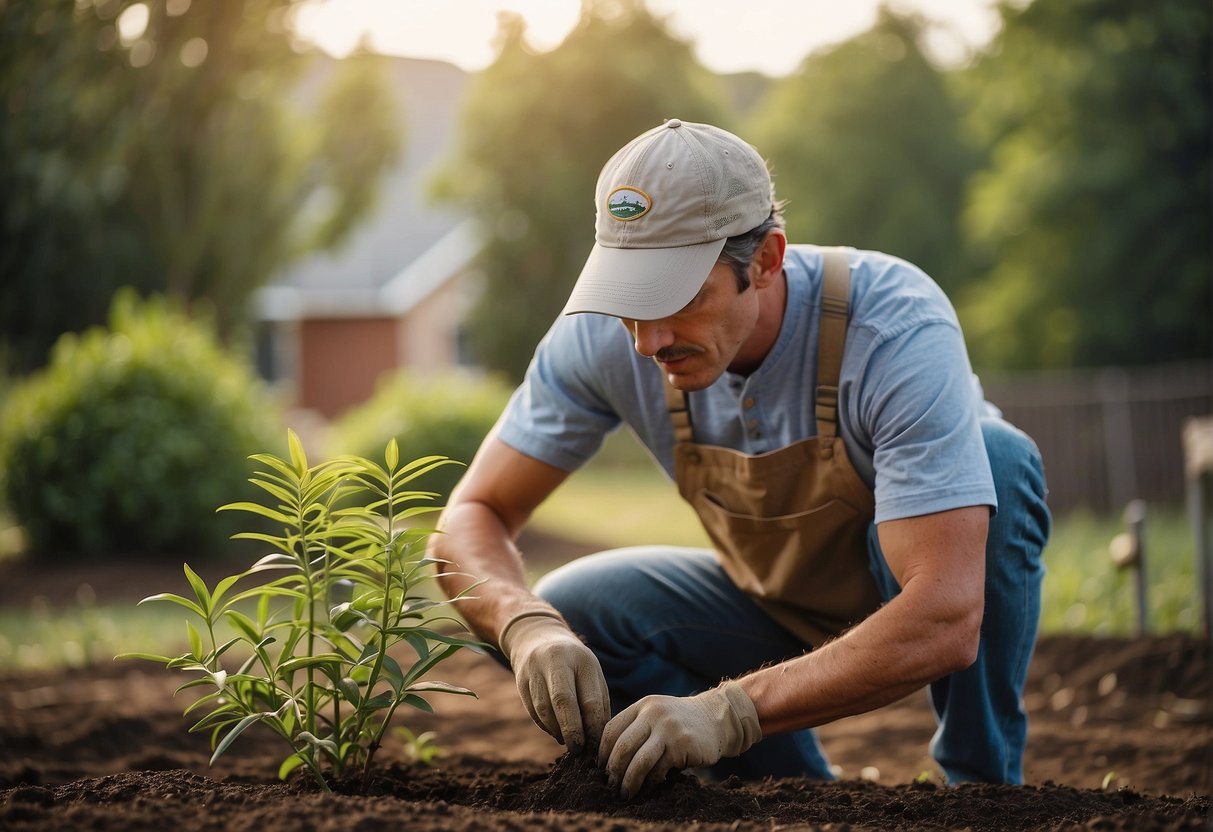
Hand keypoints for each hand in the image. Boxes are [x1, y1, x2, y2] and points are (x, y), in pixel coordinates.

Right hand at [500, 611, 609, 753]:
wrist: (537, 637)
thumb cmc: (574, 663)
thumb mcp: (590, 673)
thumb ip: (597, 702)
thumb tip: (598, 739)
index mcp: (582, 659)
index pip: (589, 699)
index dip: (593, 727)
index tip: (596, 746)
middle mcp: (556, 660)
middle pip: (563, 701)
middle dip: (572, 731)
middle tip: (579, 751)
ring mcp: (535, 669)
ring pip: (544, 709)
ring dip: (557, 731)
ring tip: (568, 742)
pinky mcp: (520, 680)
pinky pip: (533, 710)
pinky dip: (545, 725)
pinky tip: (555, 731)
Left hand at [598, 682, 761, 798]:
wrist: (716, 718)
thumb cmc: (680, 722)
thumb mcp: (656, 715)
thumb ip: (636, 728)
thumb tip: (609, 760)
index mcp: (643, 706)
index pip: (612, 729)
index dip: (602, 752)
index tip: (601, 769)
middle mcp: (653, 713)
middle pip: (622, 746)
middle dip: (613, 770)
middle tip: (610, 785)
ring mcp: (669, 728)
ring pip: (639, 760)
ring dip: (629, 781)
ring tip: (625, 793)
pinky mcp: (683, 744)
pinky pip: (659, 769)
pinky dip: (650, 782)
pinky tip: (648, 788)